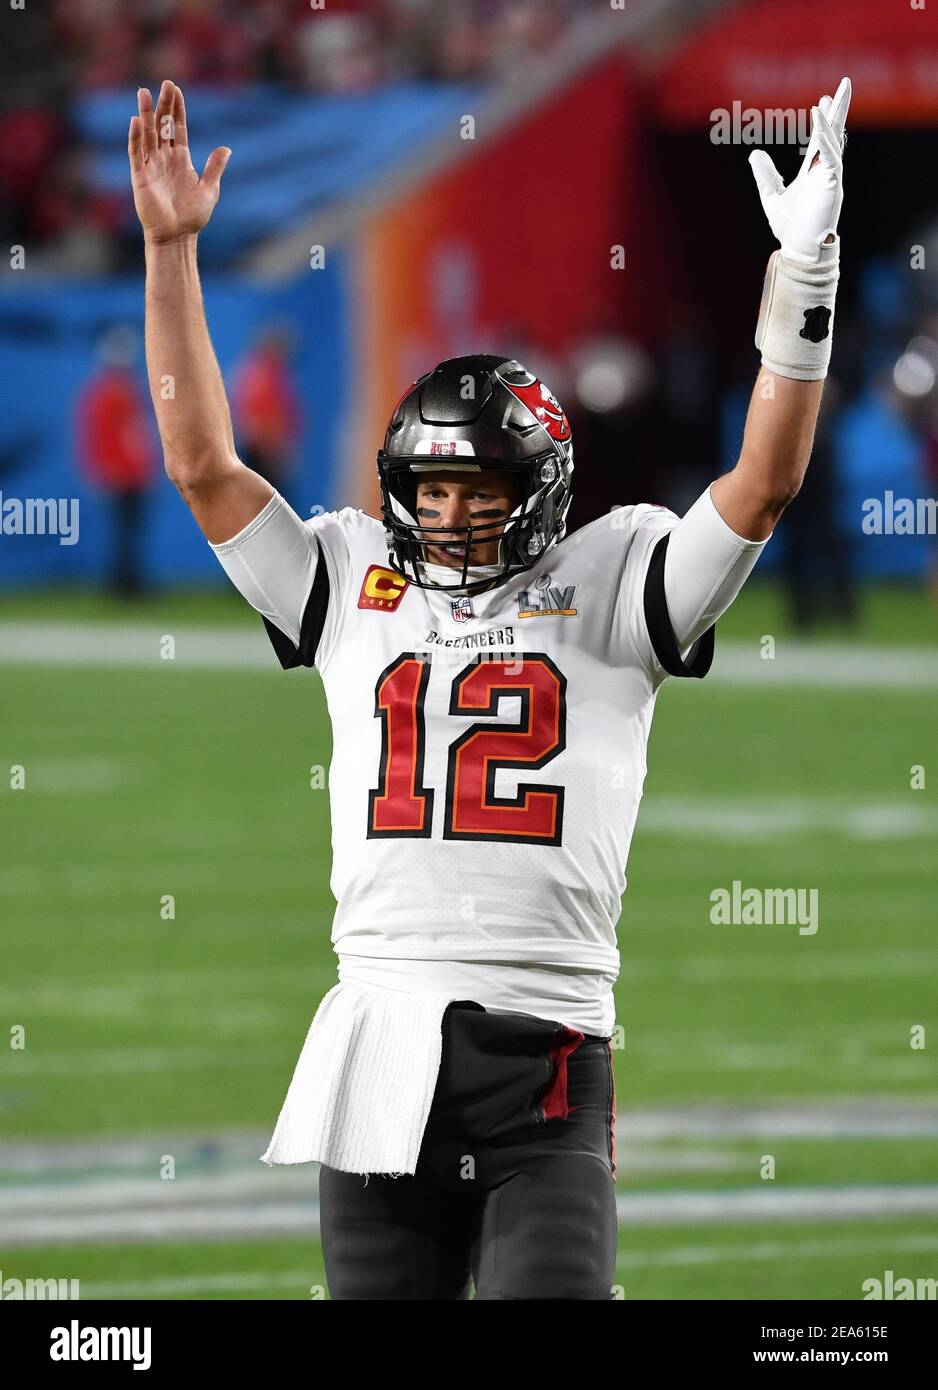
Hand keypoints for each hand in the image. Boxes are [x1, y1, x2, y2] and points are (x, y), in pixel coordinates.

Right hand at [128, 80, 230, 244]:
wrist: (178, 236)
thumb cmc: (193, 217)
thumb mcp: (210, 190)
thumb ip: (214, 167)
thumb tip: (226, 148)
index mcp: (181, 159)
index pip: (178, 128)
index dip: (177, 109)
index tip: (176, 89)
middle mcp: (165, 159)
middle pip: (162, 125)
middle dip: (163, 105)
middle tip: (165, 84)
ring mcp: (151, 166)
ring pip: (147, 134)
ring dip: (145, 114)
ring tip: (144, 93)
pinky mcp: (140, 177)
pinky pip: (136, 153)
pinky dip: (136, 138)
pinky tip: (136, 122)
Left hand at [749, 76, 850, 265]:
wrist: (799, 249)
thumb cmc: (790, 228)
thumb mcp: (771, 196)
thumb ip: (765, 175)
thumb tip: (754, 153)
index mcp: (814, 171)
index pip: (821, 138)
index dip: (823, 119)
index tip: (824, 99)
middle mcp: (826, 170)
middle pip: (835, 133)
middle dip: (840, 108)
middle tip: (845, 82)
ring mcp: (831, 177)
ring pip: (834, 142)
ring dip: (829, 121)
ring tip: (825, 100)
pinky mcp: (832, 186)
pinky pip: (832, 159)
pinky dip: (827, 143)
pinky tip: (820, 129)